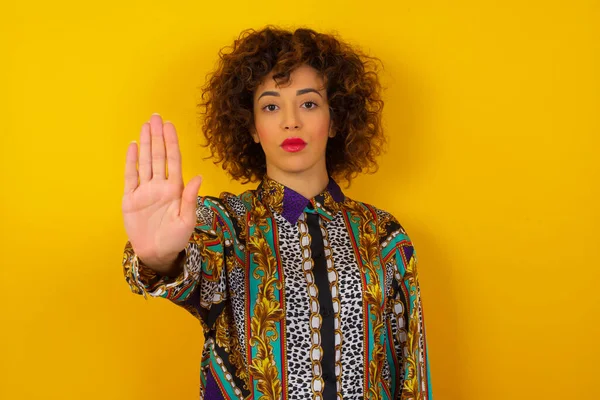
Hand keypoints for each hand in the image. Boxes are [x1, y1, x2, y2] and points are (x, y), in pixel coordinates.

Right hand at [122, 114, 201, 273]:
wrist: (156, 254)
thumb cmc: (175, 239)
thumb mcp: (186, 220)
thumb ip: (190, 198)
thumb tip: (198, 177)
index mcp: (175, 189)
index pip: (173, 160)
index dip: (171, 142)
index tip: (169, 126)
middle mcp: (160, 186)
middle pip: (158, 156)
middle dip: (157, 136)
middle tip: (155, 116)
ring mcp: (145, 190)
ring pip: (145, 161)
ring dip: (145, 143)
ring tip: (145, 126)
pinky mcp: (130, 198)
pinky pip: (130, 176)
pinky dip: (131, 161)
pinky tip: (133, 146)